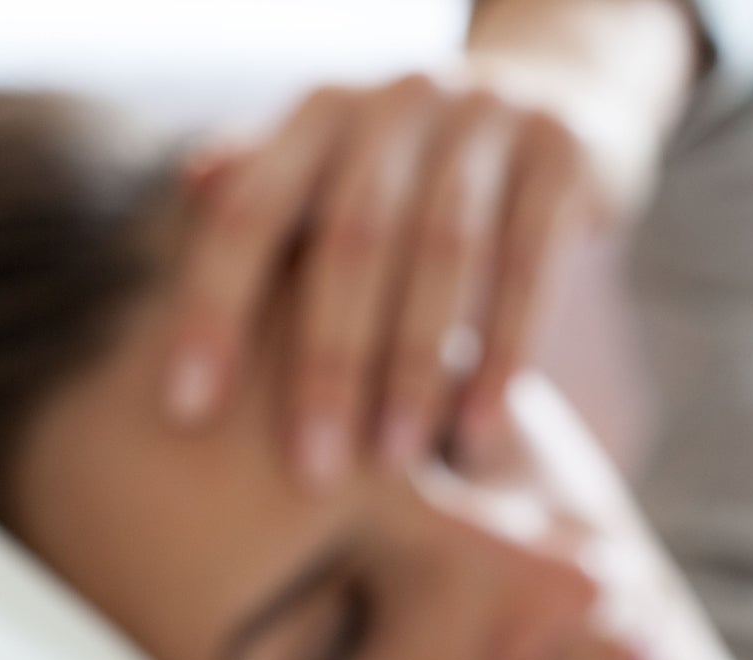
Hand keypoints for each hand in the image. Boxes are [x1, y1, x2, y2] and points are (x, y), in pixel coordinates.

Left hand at [161, 71, 603, 484]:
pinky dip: (504, 354)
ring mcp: (487, 116)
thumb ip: (268, 184)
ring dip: (415, 368)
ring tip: (393, 461)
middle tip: (311, 468)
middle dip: (326, 364)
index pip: (250, 209)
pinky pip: (530, 265)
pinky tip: (479, 431)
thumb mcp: (339, 169)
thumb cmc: (412, 168)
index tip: (188, 411)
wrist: (553, 103)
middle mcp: (399, 99)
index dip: (212, 309)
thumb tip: (193, 187)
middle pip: (350, 241)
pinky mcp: (563, 151)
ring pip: (442, 254)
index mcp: (322, 110)